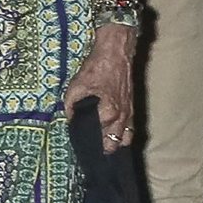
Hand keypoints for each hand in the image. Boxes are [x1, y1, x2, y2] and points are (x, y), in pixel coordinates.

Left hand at [65, 23, 135, 152]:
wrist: (115, 53)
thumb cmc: (95, 69)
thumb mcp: (75, 88)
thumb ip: (71, 108)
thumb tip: (70, 121)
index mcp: (107, 115)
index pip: (97, 140)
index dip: (87, 145)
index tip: (80, 147)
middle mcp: (121, 119)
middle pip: (112, 146)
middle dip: (101, 149)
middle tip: (89, 149)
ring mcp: (129, 115)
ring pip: (124, 141)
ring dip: (114, 145)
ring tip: (102, 145)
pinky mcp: (132, 109)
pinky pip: (130, 131)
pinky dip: (123, 137)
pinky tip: (113, 136)